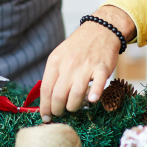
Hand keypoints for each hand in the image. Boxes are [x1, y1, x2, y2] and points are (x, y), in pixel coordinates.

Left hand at [39, 5, 136, 121]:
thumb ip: (53, 75)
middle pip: (59, 96)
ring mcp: (86, 66)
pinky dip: (95, 94)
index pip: (46, 89)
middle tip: (60, 113)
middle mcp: (68, 64)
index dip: (45, 107)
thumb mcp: (60, 55)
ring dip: (73, 107)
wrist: (100, 30)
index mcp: (55, 62)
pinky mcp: (102, 68)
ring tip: (73, 107)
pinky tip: (92, 100)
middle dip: (57, 110)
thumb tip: (47, 99)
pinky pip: (98, 85)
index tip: (45, 117)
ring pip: (76, 95)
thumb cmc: (78, 46)